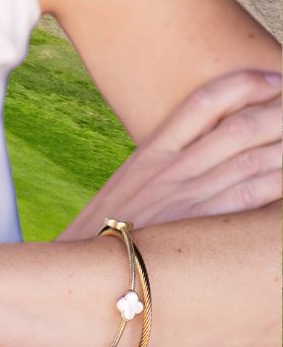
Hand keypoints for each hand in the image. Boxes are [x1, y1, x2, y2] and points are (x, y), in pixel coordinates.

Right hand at [61, 67, 282, 242]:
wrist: (83, 269)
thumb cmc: (107, 231)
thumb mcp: (128, 187)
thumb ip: (163, 169)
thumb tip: (202, 158)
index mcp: (153, 152)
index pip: (202, 102)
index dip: (243, 85)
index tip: (272, 78)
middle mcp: (172, 168)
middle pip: (238, 127)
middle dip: (280, 111)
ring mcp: (187, 196)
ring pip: (253, 159)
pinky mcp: (200, 226)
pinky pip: (251, 196)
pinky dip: (279, 182)